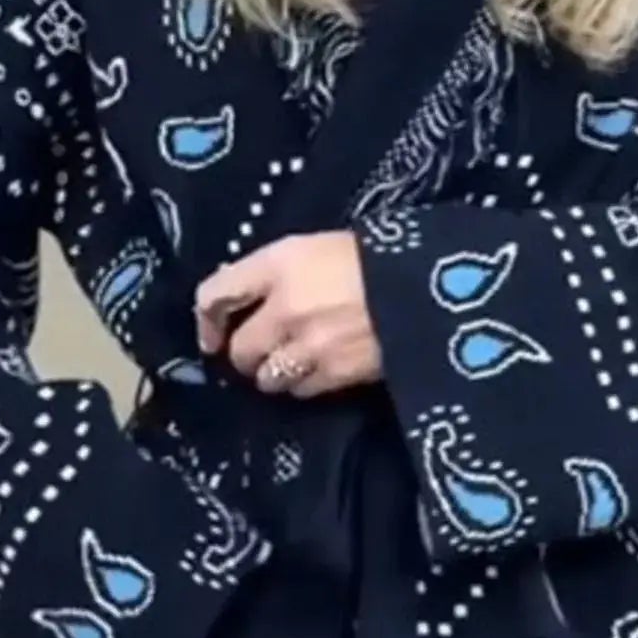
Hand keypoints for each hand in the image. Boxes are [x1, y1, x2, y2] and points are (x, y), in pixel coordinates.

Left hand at [194, 232, 382, 398]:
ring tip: (295, 362)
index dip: (207, 319)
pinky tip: (322, 369)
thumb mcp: (318, 246)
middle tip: (263, 351)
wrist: (430, 286)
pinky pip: (300, 391)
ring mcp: (308, 345)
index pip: (215, 295)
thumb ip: (278, 273)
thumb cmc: (378, 256)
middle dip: (247, 354)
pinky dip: (305, 385)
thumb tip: (245, 302)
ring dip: (275, 374)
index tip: (212, 334)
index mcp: (279, 264)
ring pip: (267, 378)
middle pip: (239, 349)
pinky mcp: (334, 374)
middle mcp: (284, 307)